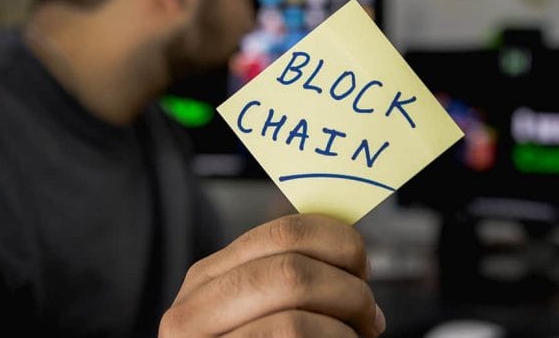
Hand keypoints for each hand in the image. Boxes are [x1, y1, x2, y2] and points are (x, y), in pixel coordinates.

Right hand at [159, 214, 384, 336]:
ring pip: (294, 295)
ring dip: (346, 316)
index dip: (339, 242)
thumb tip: (351, 247)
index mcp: (207, 282)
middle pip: (293, 266)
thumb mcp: (266, 312)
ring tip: (354, 335)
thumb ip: (290, 280)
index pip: (284, 230)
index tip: (359, 267)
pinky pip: (292, 330)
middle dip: (348, 287)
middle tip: (367, 313)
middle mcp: (191, 311)